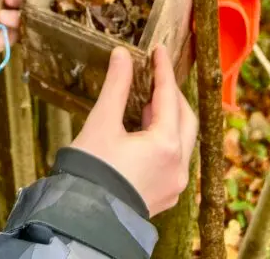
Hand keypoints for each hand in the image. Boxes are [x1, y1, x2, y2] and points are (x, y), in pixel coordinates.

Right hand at [70, 44, 197, 216]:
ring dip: (168, 116)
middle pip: (185, 118)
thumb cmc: (92, 171)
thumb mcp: (102, 122)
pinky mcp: (165, 194)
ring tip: (147, 101)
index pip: (169, 96)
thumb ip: (117, 86)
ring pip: (182, 139)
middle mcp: (178, 165)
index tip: (158, 50)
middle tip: (156, 74)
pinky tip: (145, 131)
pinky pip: (174, 158)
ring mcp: (175, 183)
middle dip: (171, 93)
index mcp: (166, 145)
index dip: (163, 70)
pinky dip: (165, 137)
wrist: (85, 219)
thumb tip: (122, 54)